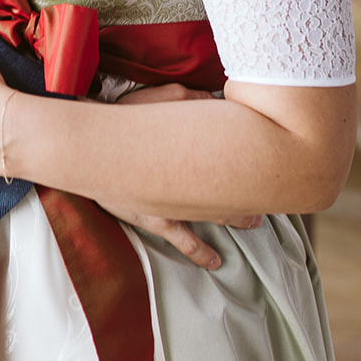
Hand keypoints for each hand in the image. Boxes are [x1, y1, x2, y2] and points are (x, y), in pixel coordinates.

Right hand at [104, 85, 261, 267]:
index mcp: (195, 150)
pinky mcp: (155, 219)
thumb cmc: (125, 116)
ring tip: (254, 223)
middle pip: (230, 187)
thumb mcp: (164, 97)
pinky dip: (199, 251)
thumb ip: (193, 101)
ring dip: (235, 218)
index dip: (256, 161)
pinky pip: (183, 240)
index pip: (235, 156)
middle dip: (251, 190)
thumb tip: (219, 103)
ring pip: (215, 215)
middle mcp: (191, 182)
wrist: (87, 143)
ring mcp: (174, 205)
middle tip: (272, 195)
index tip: (274, 164)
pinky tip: (215, 262)